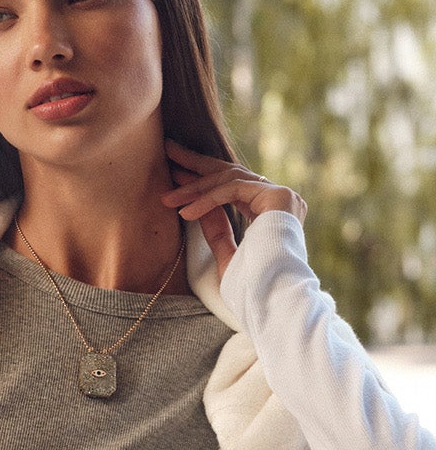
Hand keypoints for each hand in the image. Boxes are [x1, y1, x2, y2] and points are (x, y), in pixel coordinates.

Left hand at [160, 140, 306, 286]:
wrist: (277, 300)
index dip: (202, 179)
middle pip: (231, 171)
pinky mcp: (279, 198)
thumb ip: (216, 230)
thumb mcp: (227, 254)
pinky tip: (185, 212)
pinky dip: (207, 200)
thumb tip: (192, 208)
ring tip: (168, 198)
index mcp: (270, 211)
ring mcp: (282, 196)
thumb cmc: (255, 287)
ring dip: (195, 188)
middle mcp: (279, 199)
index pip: (233, 186)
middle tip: (169, 149)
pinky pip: (233, 189)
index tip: (176, 173)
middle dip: (197, 162)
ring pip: (229, 179)